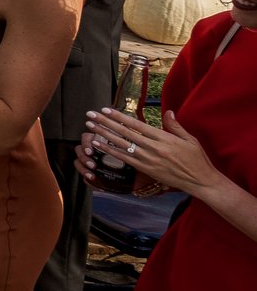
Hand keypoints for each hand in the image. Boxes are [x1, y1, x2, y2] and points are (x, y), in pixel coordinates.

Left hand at [88, 108, 221, 196]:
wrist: (200, 181)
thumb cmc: (197, 159)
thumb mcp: (189, 139)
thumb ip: (175, 126)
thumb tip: (167, 111)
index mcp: (163, 138)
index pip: (136, 124)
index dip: (119, 117)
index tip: (106, 109)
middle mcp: (153, 148)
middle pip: (125, 132)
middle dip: (105, 122)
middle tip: (90, 114)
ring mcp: (148, 159)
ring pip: (121, 145)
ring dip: (104, 135)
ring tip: (89, 127)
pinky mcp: (145, 169)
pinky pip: (124, 159)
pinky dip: (110, 151)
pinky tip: (98, 145)